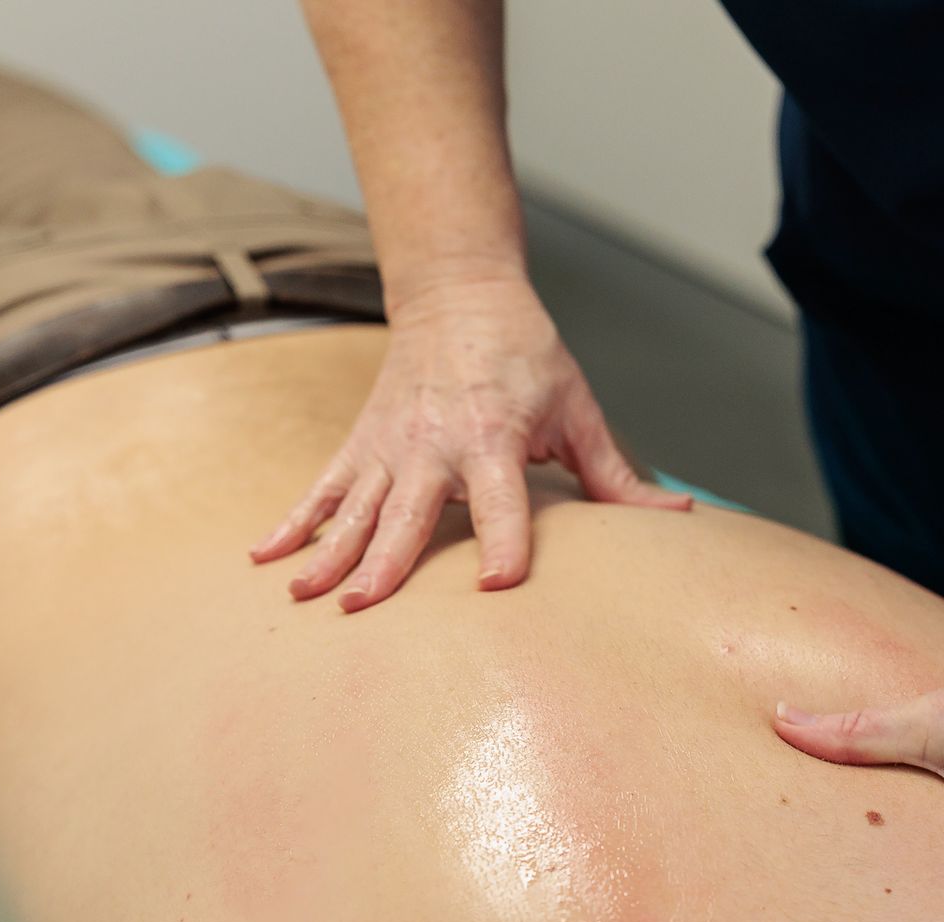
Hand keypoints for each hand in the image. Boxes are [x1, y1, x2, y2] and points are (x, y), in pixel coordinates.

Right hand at [250, 275, 689, 607]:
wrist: (458, 294)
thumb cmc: (528, 355)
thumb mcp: (578, 408)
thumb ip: (618, 473)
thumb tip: (680, 516)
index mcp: (494, 438)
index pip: (503, 501)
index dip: (504, 542)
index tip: (498, 586)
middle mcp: (435, 446)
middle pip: (410, 513)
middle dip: (386, 561)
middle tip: (361, 606)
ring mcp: (390, 446)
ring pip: (357, 508)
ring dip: (329, 552)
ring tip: (304, 597)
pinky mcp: (362, 444)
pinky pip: (323, 489)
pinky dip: (293, 521)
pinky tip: (263, 557)